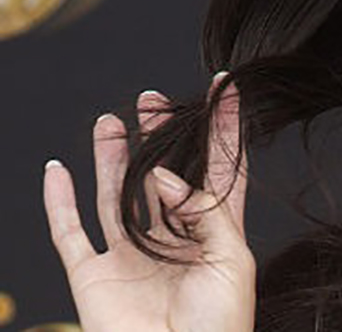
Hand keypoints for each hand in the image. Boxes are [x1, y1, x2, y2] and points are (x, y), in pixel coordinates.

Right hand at [42, 73, 254, 331]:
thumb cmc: (218, 326)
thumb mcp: (230, 260)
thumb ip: (203, 211)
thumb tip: (162, 174)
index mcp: (215, 235)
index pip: (221, 169)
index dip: (224, 128)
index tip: (225, 88)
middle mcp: (170, 240)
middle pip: (162, 176)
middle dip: (158, 136)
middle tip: (152, 98)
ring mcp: (130, 257)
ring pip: (116, 196)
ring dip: (112, 158)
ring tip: (112, 120)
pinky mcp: (93, 277)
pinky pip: (69, 232)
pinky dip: (58, 201)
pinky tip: (57, 169)